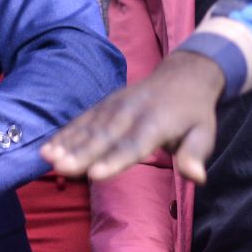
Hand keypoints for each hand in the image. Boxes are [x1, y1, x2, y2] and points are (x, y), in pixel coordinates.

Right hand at [40, 50, 224, 183]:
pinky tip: (47, 147)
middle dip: (82, 152)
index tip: (96, 174)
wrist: (184, 74)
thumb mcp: (204, 133)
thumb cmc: (194, 112)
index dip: (116, 159)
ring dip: (67, 141)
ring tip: (47, 157)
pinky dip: (65, 132)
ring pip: (89, 126)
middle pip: (105, 136)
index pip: (134, 144)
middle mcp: (132, 111)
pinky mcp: (105, 104)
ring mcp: (116, 105)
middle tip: (61, 167)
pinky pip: (84, 119)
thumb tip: (198, 177)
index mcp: (157, 121)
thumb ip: (196, 154)